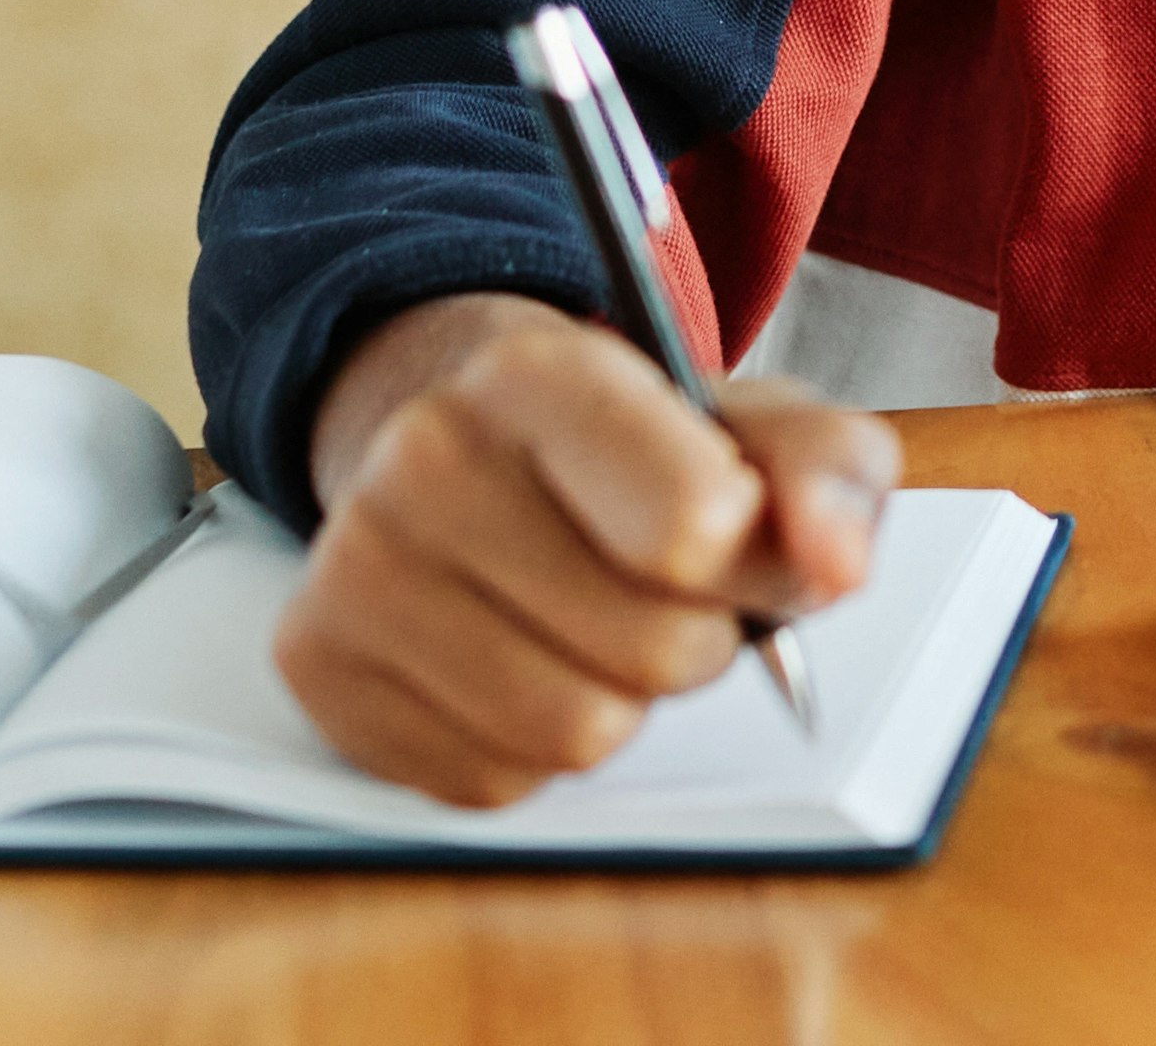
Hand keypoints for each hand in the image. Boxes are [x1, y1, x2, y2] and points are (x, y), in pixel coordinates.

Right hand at [277, 289, 901, 805]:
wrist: (461, 434)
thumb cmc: (631, 437)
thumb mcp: (752, 418)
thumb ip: (830, 470)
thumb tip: (837, 565)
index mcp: (540, 374)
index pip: (692, 527)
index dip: (755, 563)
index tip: (747, 540)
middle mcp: (425, 460)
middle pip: (653, 647)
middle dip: (703, 639)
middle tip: (678, 589)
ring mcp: (356, 569)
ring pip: (574, 733)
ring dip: (624, 700)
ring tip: (602, 621)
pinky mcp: (319, 672)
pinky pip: (490, 780)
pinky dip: (536, 744)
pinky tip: (527, 657)